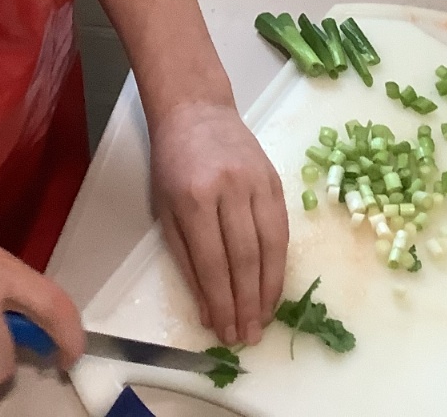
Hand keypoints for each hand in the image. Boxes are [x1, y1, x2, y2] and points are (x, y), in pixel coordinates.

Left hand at [149, 100, 288, 348]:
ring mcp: (257, 181)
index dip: (222, 302)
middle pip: (245, 258)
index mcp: (194, 199)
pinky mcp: (274, 178)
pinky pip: (282, 227)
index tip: (225, 332)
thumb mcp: (164, 210)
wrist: (197, 111)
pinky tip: (274, 284)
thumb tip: (208, 309)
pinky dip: (280, 261)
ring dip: (269, 289)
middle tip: (249, 336)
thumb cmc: (173, 163)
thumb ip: (186, 260)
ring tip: (265, 319)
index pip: (213, 263)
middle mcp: (230, 189)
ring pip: (271, 245)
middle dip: (248, 303)